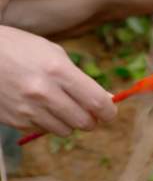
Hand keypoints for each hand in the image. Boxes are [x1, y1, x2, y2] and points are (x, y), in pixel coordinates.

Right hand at [0, 26, 115, 135]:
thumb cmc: (20, 50)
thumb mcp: (53, 54)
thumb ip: (81, 79)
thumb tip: (107, 100)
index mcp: (57, 70)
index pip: (97, 102)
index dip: (109, 111)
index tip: (109, 111)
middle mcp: (43, 92)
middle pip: (84, 122)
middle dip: (91, 119)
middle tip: (87, 111)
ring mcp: (27, 109)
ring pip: (66, 131)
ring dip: (69, 122)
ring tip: (58, 105)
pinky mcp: (14, 120)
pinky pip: (44, 131)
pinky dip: (47, 123)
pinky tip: (37, 106)